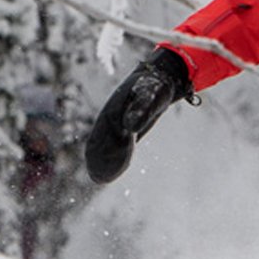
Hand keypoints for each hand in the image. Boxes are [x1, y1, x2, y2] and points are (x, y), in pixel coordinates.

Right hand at [85, 48, 192, 183]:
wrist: (158, 79)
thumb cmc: (155, 86)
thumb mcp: (150, 96)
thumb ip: (141, 110)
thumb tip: (130, 127)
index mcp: (112, 110)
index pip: (105, 135)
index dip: (105, 152)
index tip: (106, 165)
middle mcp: (110, 117)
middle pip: (100, 141)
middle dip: (99, 159)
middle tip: (100, 179)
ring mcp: (115, 122)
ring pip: (104, 143)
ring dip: (102, 159)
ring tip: (100, 178)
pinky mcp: (124, 126)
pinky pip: (114, 143)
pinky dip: (111, 155)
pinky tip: (110, 167)